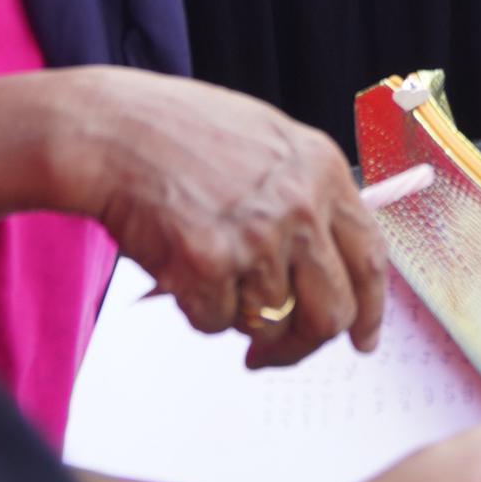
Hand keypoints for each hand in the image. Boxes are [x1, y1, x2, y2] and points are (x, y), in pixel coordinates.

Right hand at [49, 69, 386, 364]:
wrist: (110, 130)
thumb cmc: (178, 134)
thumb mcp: (268, 143)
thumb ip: (306, 197)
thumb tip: (330, 266)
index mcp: (322, 170)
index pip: (370, 259)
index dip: (369, 311)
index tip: (362, 339)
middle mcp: (301, 206)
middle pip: (331, 313)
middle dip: (303, 344)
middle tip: (274, 352)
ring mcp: (257, 237)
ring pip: (269, 323)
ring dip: (236, 314)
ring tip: (205, 267)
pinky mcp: (209, 264)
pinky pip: (216, 323)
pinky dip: (195, 308)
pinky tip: (178, 264)